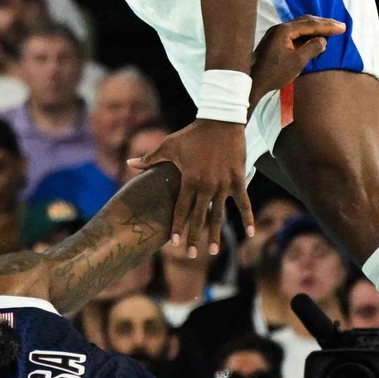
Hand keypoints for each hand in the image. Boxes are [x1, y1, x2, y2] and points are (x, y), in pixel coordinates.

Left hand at [143, 116, 252, 258]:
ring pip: (218, 215)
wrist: (220, 122)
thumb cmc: (192, 134)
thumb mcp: (168, 145)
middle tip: (192, 255)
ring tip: (213, 252)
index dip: (178, 226)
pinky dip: (247, 219)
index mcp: (189, 180)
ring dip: (216, 234)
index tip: (174, 242)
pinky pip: (244, 203)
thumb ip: (150, 158)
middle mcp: (206, 186)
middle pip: (198, 217)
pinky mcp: (238, 180)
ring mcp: (223, 185)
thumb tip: (129, 163)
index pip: (181, 209)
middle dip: (194, 237)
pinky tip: (249, 235)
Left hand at [251, 17, 344, 97]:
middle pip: (305, 21)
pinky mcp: (274, 41)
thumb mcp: (297, 62)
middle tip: (340, 26)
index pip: (310, 24)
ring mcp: (275, 34)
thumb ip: (312, 49)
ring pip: (300, 26)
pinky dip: (307, 33)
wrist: (252, 82)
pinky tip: (314, 37)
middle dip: (323, 24)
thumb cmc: (274, 73)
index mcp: (284, 30)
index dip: (328, 26)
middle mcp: (279, 28)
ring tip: (330, 29)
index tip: (343, 28)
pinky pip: (295, 32)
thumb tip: (323, 40)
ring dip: (315, 28)